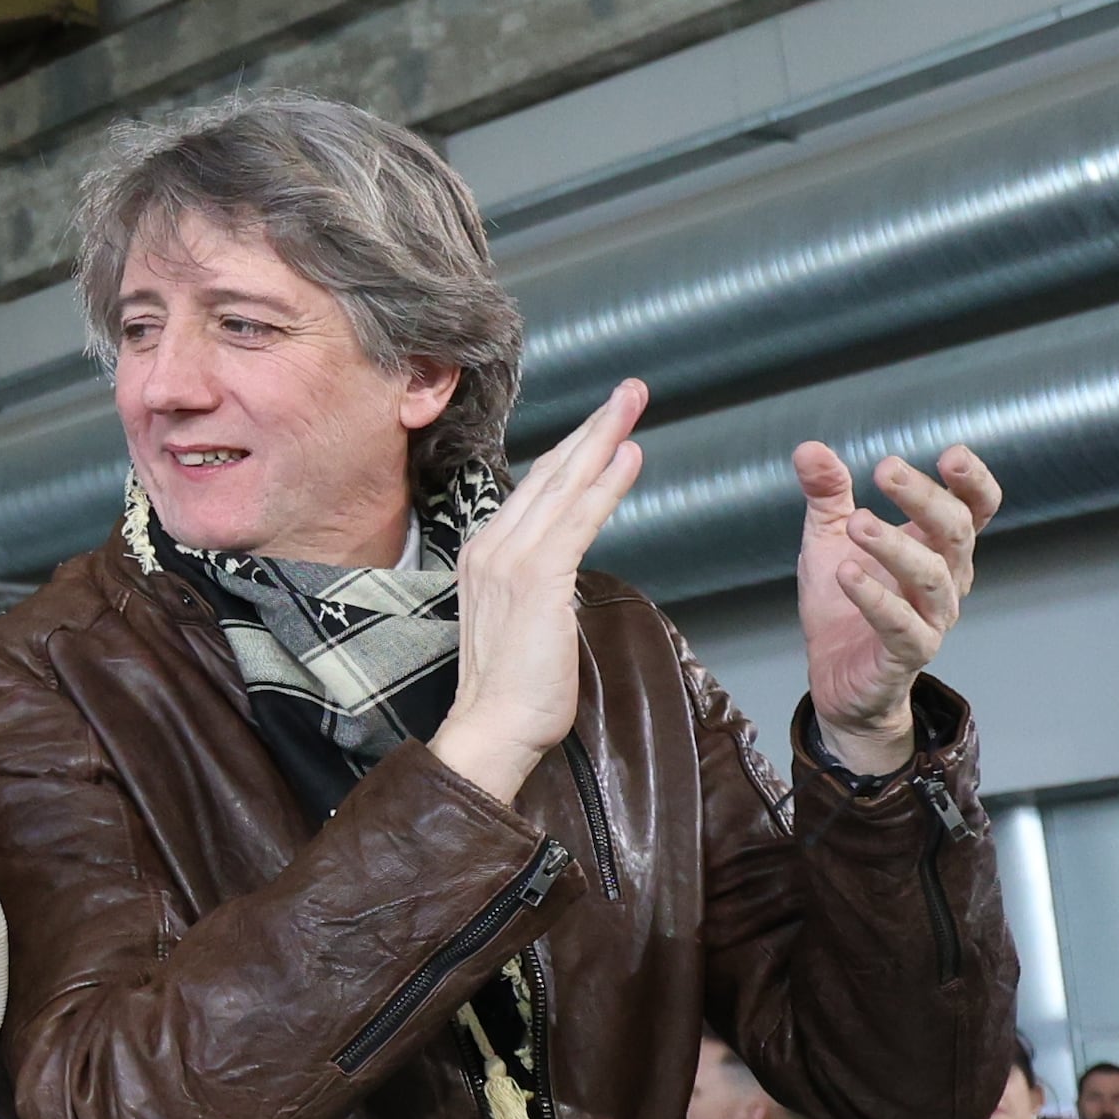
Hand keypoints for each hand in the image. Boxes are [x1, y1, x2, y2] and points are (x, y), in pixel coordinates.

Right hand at [427, 382, 644, 806]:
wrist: (492, 728)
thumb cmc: (511, 690)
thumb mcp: (521, 622)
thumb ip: (538, 585)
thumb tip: (563, 570)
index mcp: (484, 556)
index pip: (534, 491)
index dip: (572, 452)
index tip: (602, 425)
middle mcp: (491, 547)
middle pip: (550, 473)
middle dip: (593, 427)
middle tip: (629, 391)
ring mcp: (511, 560)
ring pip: (564, 485)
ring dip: (604, 438)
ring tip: (633, 403)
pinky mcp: (539, 577)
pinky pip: (579, 519)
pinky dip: (606, 485)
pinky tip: (630, 458)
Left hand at [797, 441, 994, 775]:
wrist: (837, 680)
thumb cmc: (844, 605)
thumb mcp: (829, 540)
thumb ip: (827, 495)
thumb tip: (809, 449)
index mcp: (937, 547)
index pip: (974, 509)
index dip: (974, 482)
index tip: (951, 455)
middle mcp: (946, 580)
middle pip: (955, 532)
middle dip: (924, 497)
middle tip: (886, 469)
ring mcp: (932, 618)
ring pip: (930, 576)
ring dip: (895, 546)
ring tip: (856, 524)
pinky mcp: (907, 653)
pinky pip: (901, 625)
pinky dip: (874, 599)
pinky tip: (845, 575)